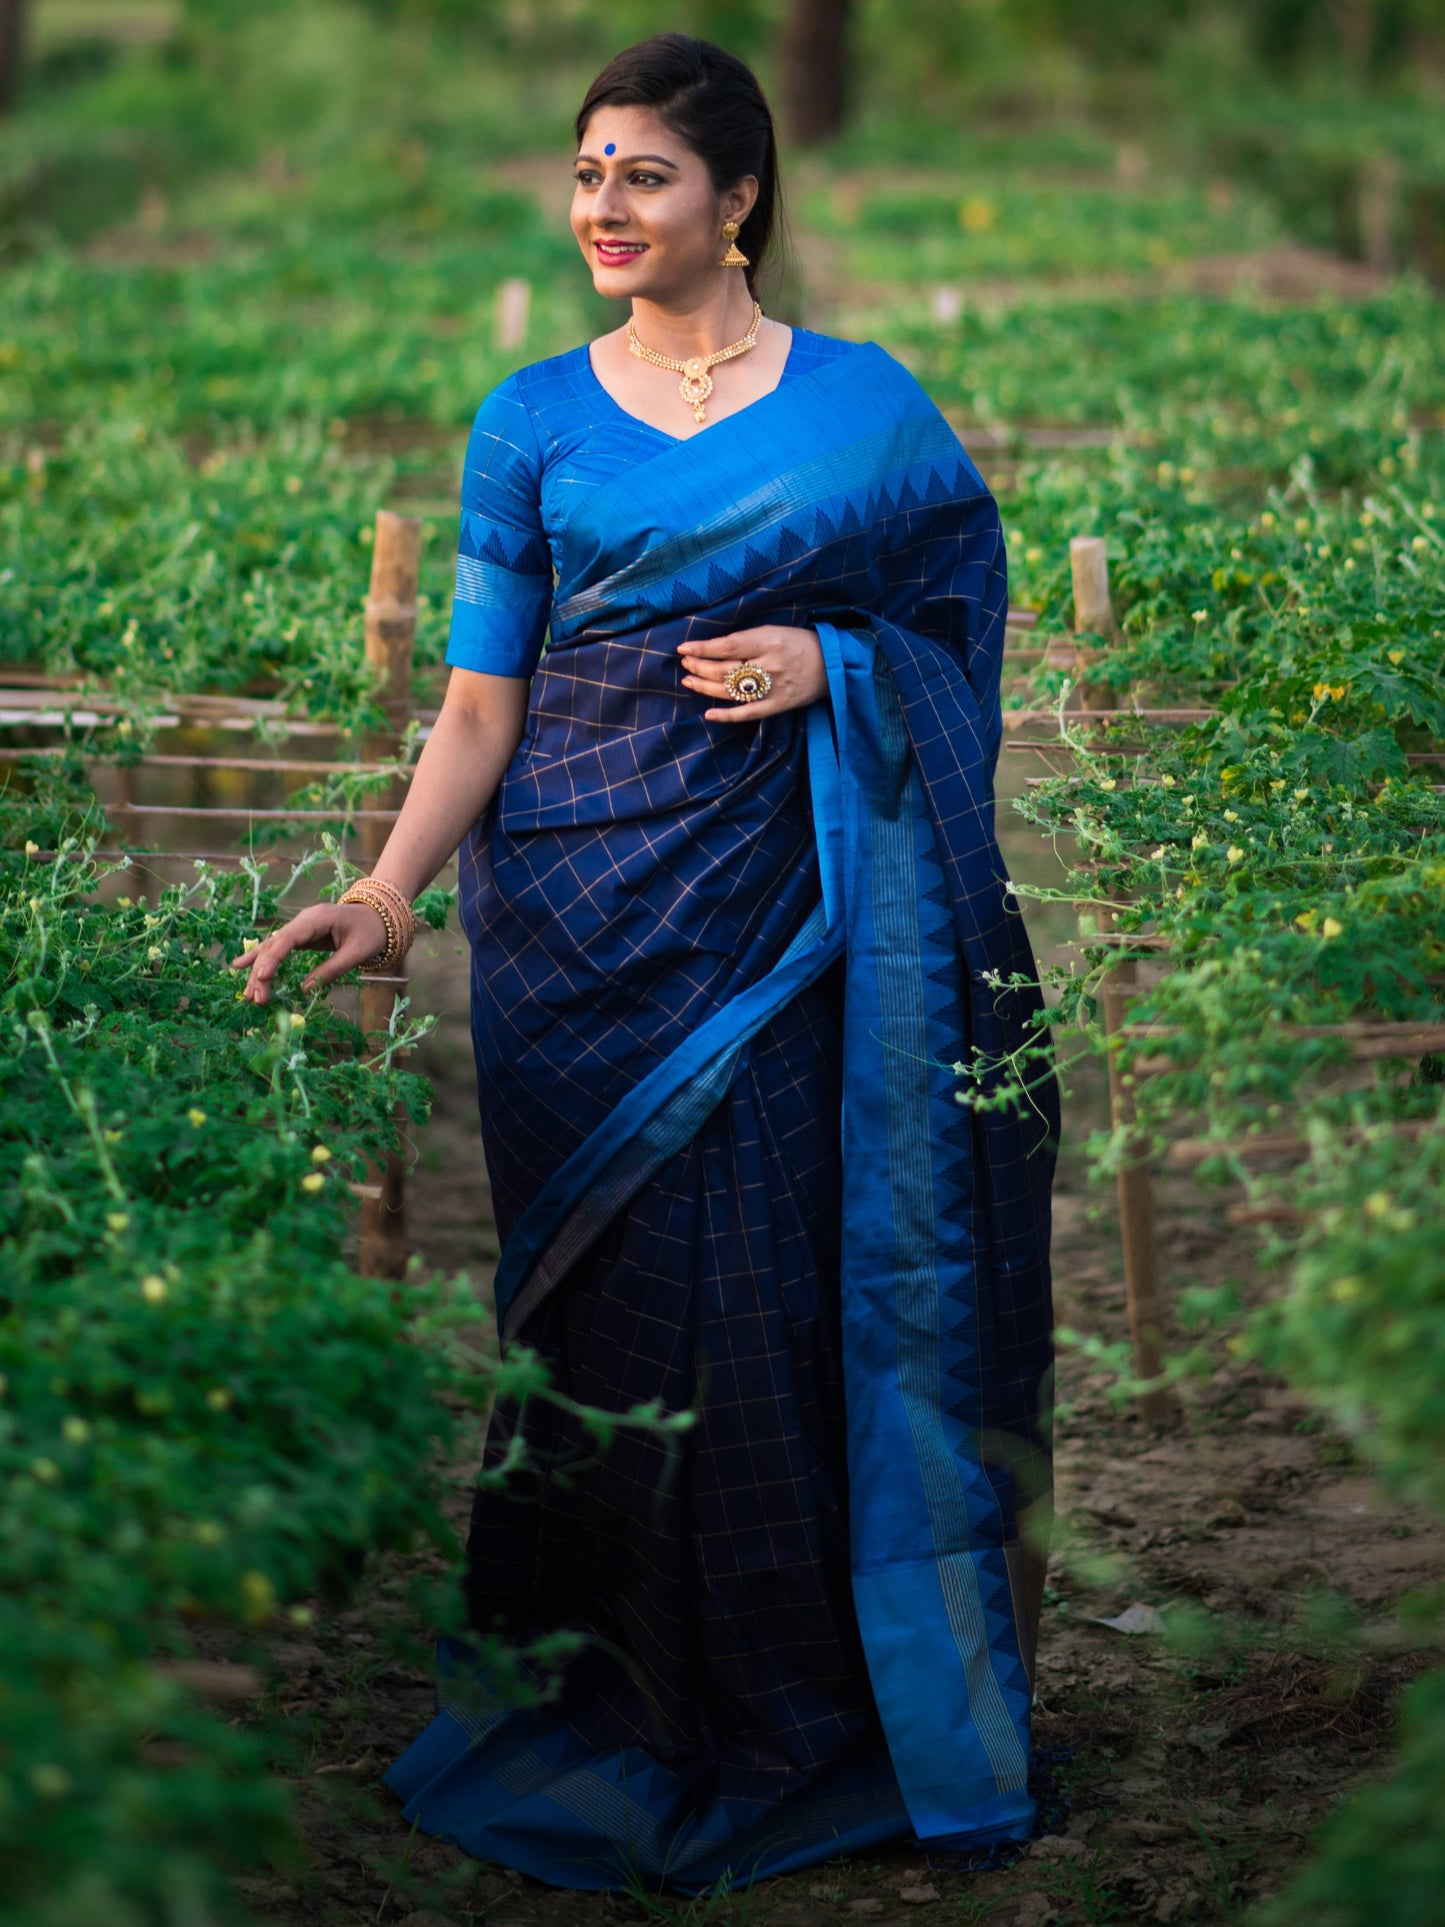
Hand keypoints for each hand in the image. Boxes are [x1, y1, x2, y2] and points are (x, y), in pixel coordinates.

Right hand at [229, 901, 386, 1006]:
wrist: (378, 916)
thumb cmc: (370, 933)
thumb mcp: (357, 953)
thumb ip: (332, 969)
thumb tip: (304, 989)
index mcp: (317, 919)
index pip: (287, 938)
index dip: (272, 959)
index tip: (261, 978)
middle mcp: (303, 920)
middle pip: (274, 945)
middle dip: (262, 972)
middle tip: (256, 998)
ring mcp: (300, 926)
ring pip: (272, 947)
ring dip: (258, 970)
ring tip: (247, 994)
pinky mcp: (300, 934)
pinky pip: (277, 947)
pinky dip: (260, 958)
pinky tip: (238, 966)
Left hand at [676, 625, 826, 722]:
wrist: (831, 664)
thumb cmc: (799, 643)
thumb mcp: (775, 630)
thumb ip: (748, 638)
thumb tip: (714, 647)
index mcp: (768, 640)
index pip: (727, 645)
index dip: (702, 649)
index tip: (683, 648)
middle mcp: (769, 664)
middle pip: (725, 669)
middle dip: (700, 666)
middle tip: (686, 663)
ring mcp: (773, 687)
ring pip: (731, 691)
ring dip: (705, 687)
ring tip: (689, 681)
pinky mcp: (778, 705)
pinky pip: (748, 714)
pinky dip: (727, 716)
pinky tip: (709, 714)